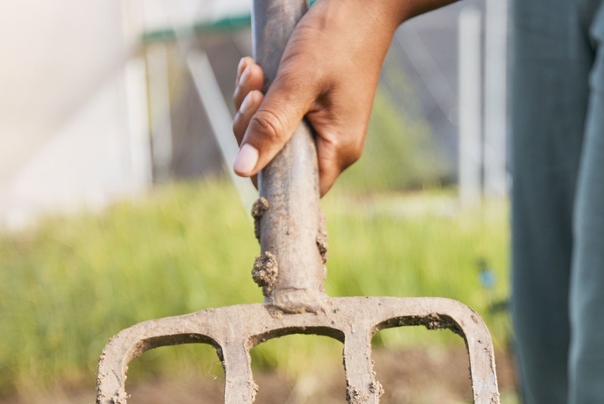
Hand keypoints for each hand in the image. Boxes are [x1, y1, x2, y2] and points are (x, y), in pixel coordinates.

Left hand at [231, 0, 408, 193]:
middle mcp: (332, 143)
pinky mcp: (313, 106)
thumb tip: (242, 169)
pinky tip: (256, 68)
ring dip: (253, 102)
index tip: (249, 135)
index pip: (294, 186)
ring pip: (272, 132)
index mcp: (338, 149)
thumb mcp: (297, 83)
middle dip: (252, 125)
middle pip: (276, 158)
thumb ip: (271, 127)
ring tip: (253, 70)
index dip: (263, 170)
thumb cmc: (336, 39)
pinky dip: (261, 92)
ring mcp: (323, 124)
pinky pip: (277, 111)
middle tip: (253, 88)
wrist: (361, 4)